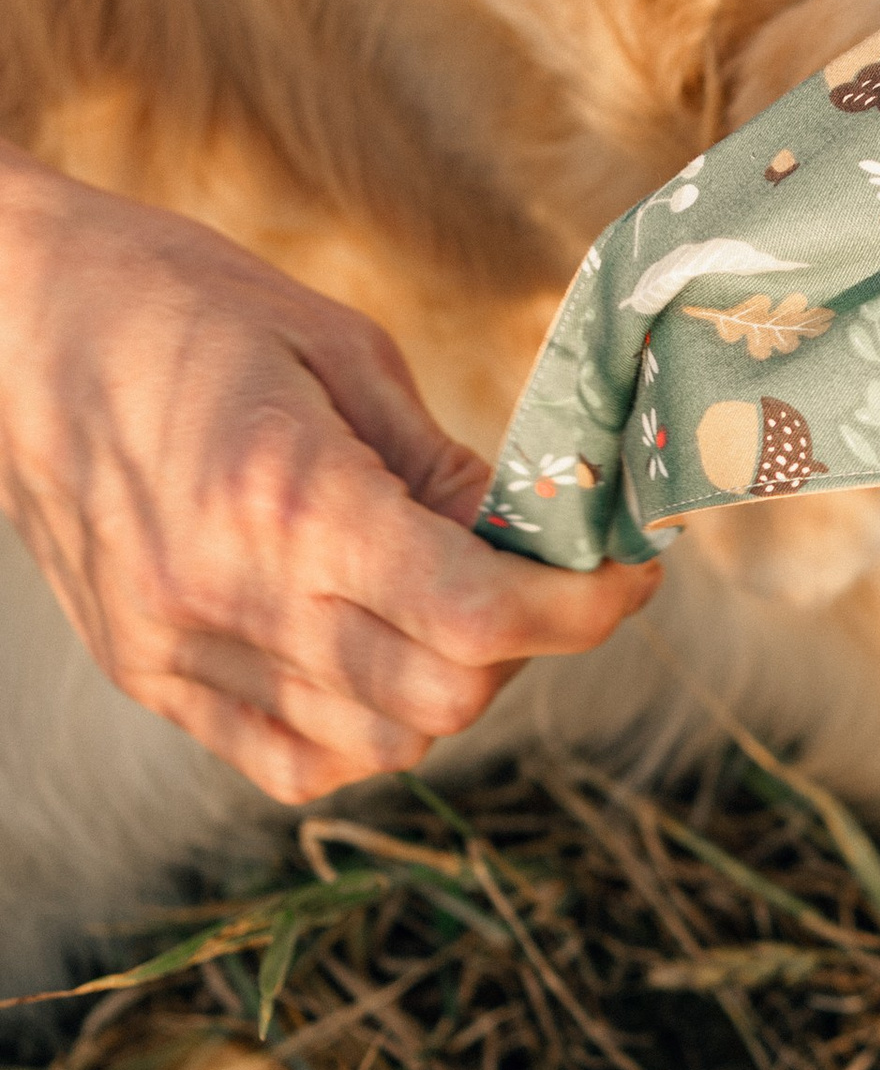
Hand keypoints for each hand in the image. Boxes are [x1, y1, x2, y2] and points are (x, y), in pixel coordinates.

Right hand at [0, 151, 661, 804]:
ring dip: (446, 689)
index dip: (584, 607)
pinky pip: (292, 763)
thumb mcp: (341, 351)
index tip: (627, 574)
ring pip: (380, 745)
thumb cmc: (181, 306)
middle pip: (444, 695)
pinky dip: (362, 730)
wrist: (10, 324)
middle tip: (533, 574)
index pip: (477, 614)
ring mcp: (179, 649)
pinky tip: (370, 653)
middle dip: (523, 643)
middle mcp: (230, 593)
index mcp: (287, 496)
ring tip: (444, 602)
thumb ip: (445, 466)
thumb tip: (544, 539)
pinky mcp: (148, 675)